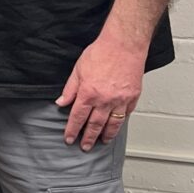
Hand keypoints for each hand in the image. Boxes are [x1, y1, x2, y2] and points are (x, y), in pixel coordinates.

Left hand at [56, 33, 145, 150]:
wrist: (123, 45)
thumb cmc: (101, 53)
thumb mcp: (78, 70)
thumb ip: (69, 89)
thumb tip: (61, 103)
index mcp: (88, 93)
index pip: (77, 117)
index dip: (72, 129)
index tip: (69, 138)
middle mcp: (105, 100)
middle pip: (95, 125)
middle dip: (88, 138)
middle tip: (85, 147)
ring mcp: (120, 100)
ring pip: (113, 124)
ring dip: (106, 135)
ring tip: (101, 142)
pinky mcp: (132, 97)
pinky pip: (126, 114)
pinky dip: (120, 122)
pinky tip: (116, 126)